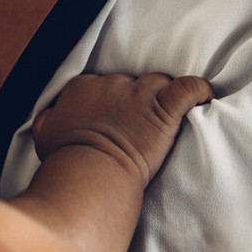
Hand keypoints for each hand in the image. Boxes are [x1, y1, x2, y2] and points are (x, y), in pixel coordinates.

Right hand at [32, 73, 213, 186]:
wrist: (91, 170)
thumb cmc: (66, 159)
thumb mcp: (44, 135)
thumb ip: (47, 118)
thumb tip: (51, 114)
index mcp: (82, 87)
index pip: (100, 84)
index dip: (108, 102)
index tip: (111, 120)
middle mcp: (110, 84)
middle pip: (129, 82)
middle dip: (134, 100)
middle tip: (135, 124)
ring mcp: (138, 94)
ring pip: (156, 81)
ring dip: (160, 95)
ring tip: (163, 114)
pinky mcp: (163, 109)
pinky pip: (187, 89)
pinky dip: (199, 90)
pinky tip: (206, 94)